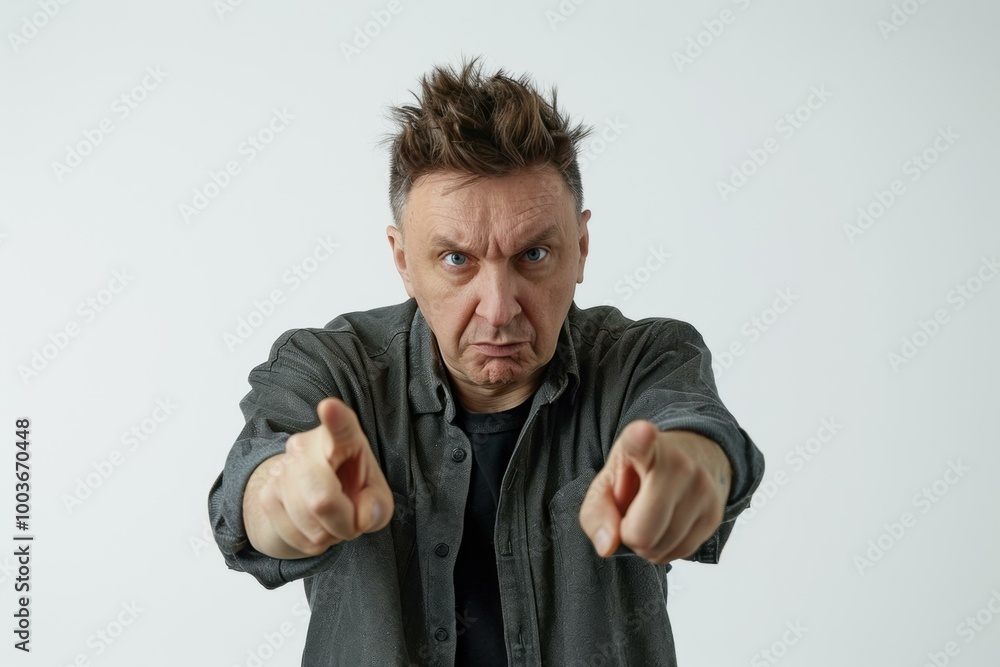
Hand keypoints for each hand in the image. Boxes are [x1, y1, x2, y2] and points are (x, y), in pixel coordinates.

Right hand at [245, 397, 393, 558]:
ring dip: (326, 533)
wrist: (316, 500)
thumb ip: (377, 507)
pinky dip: (309, 540)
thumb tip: (361, 516)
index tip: (329, 407)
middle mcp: (306, 446)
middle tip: (351, 519)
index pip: (340, 425)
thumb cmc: (353, 491)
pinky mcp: (265, 493)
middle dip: (343, 523)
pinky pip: (291, 533)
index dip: (335, 418)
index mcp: (343, 438)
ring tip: (332, 519)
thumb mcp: (377, 499)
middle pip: (322, 499)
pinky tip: (315, 525)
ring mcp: (282, 469)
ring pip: (307, 521)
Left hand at [578, 421, 730, 564]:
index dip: (640, 439)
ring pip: (661, 548)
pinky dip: (667, 548)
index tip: (642, 431)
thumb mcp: (608, 482)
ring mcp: (702, 488)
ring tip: (651, 516)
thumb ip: (596, 513)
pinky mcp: (715, 514)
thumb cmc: (640, 472)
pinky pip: (680, 553)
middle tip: (631, 515)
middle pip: (642, 532)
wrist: (692, 459)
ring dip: (649, 545)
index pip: (640, 441)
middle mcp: (679, 463)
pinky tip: (667, 524)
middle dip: (629, 535)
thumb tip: (609, 546)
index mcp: (642, 443)